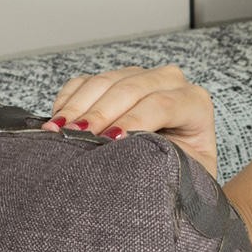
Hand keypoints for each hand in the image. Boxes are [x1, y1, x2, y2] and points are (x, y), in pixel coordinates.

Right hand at [42, 64, 219, 180]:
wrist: (175, 169)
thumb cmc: (182, 174)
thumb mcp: (186, 171)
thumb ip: (168, 159)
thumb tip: (127, 159)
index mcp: (194, 103)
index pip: (162, 104)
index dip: (134, 120)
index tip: (110, 141)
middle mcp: (170, 83)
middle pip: (130, 88)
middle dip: (99, 113)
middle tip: (74, 136)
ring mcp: (140, 77)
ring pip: (105, 81)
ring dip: (77, 107)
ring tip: (58, 131)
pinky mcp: (114, 81)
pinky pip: (85, 82)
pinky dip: (68, 99)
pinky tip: (56, 121)